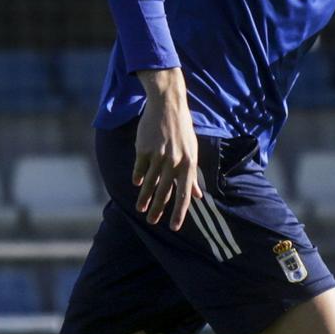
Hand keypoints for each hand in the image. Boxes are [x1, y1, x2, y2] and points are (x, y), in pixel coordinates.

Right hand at [133, 67, 200, 230]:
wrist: (167, 106)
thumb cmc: (182, 131)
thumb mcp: (192, 152)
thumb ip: (192, 176)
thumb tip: (197, 196)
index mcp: (189, 164)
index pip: (185, 194)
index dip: (179, 212)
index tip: (174, 227)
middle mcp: (174, 162)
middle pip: (165, 192)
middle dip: (158, 209)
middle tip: (152, 222)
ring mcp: (158, 155)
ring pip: (150, 182)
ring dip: (145, 198)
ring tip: (141, 208)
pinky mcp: (144, 148)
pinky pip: (139, 168)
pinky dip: (138, 178)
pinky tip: (137, 185)